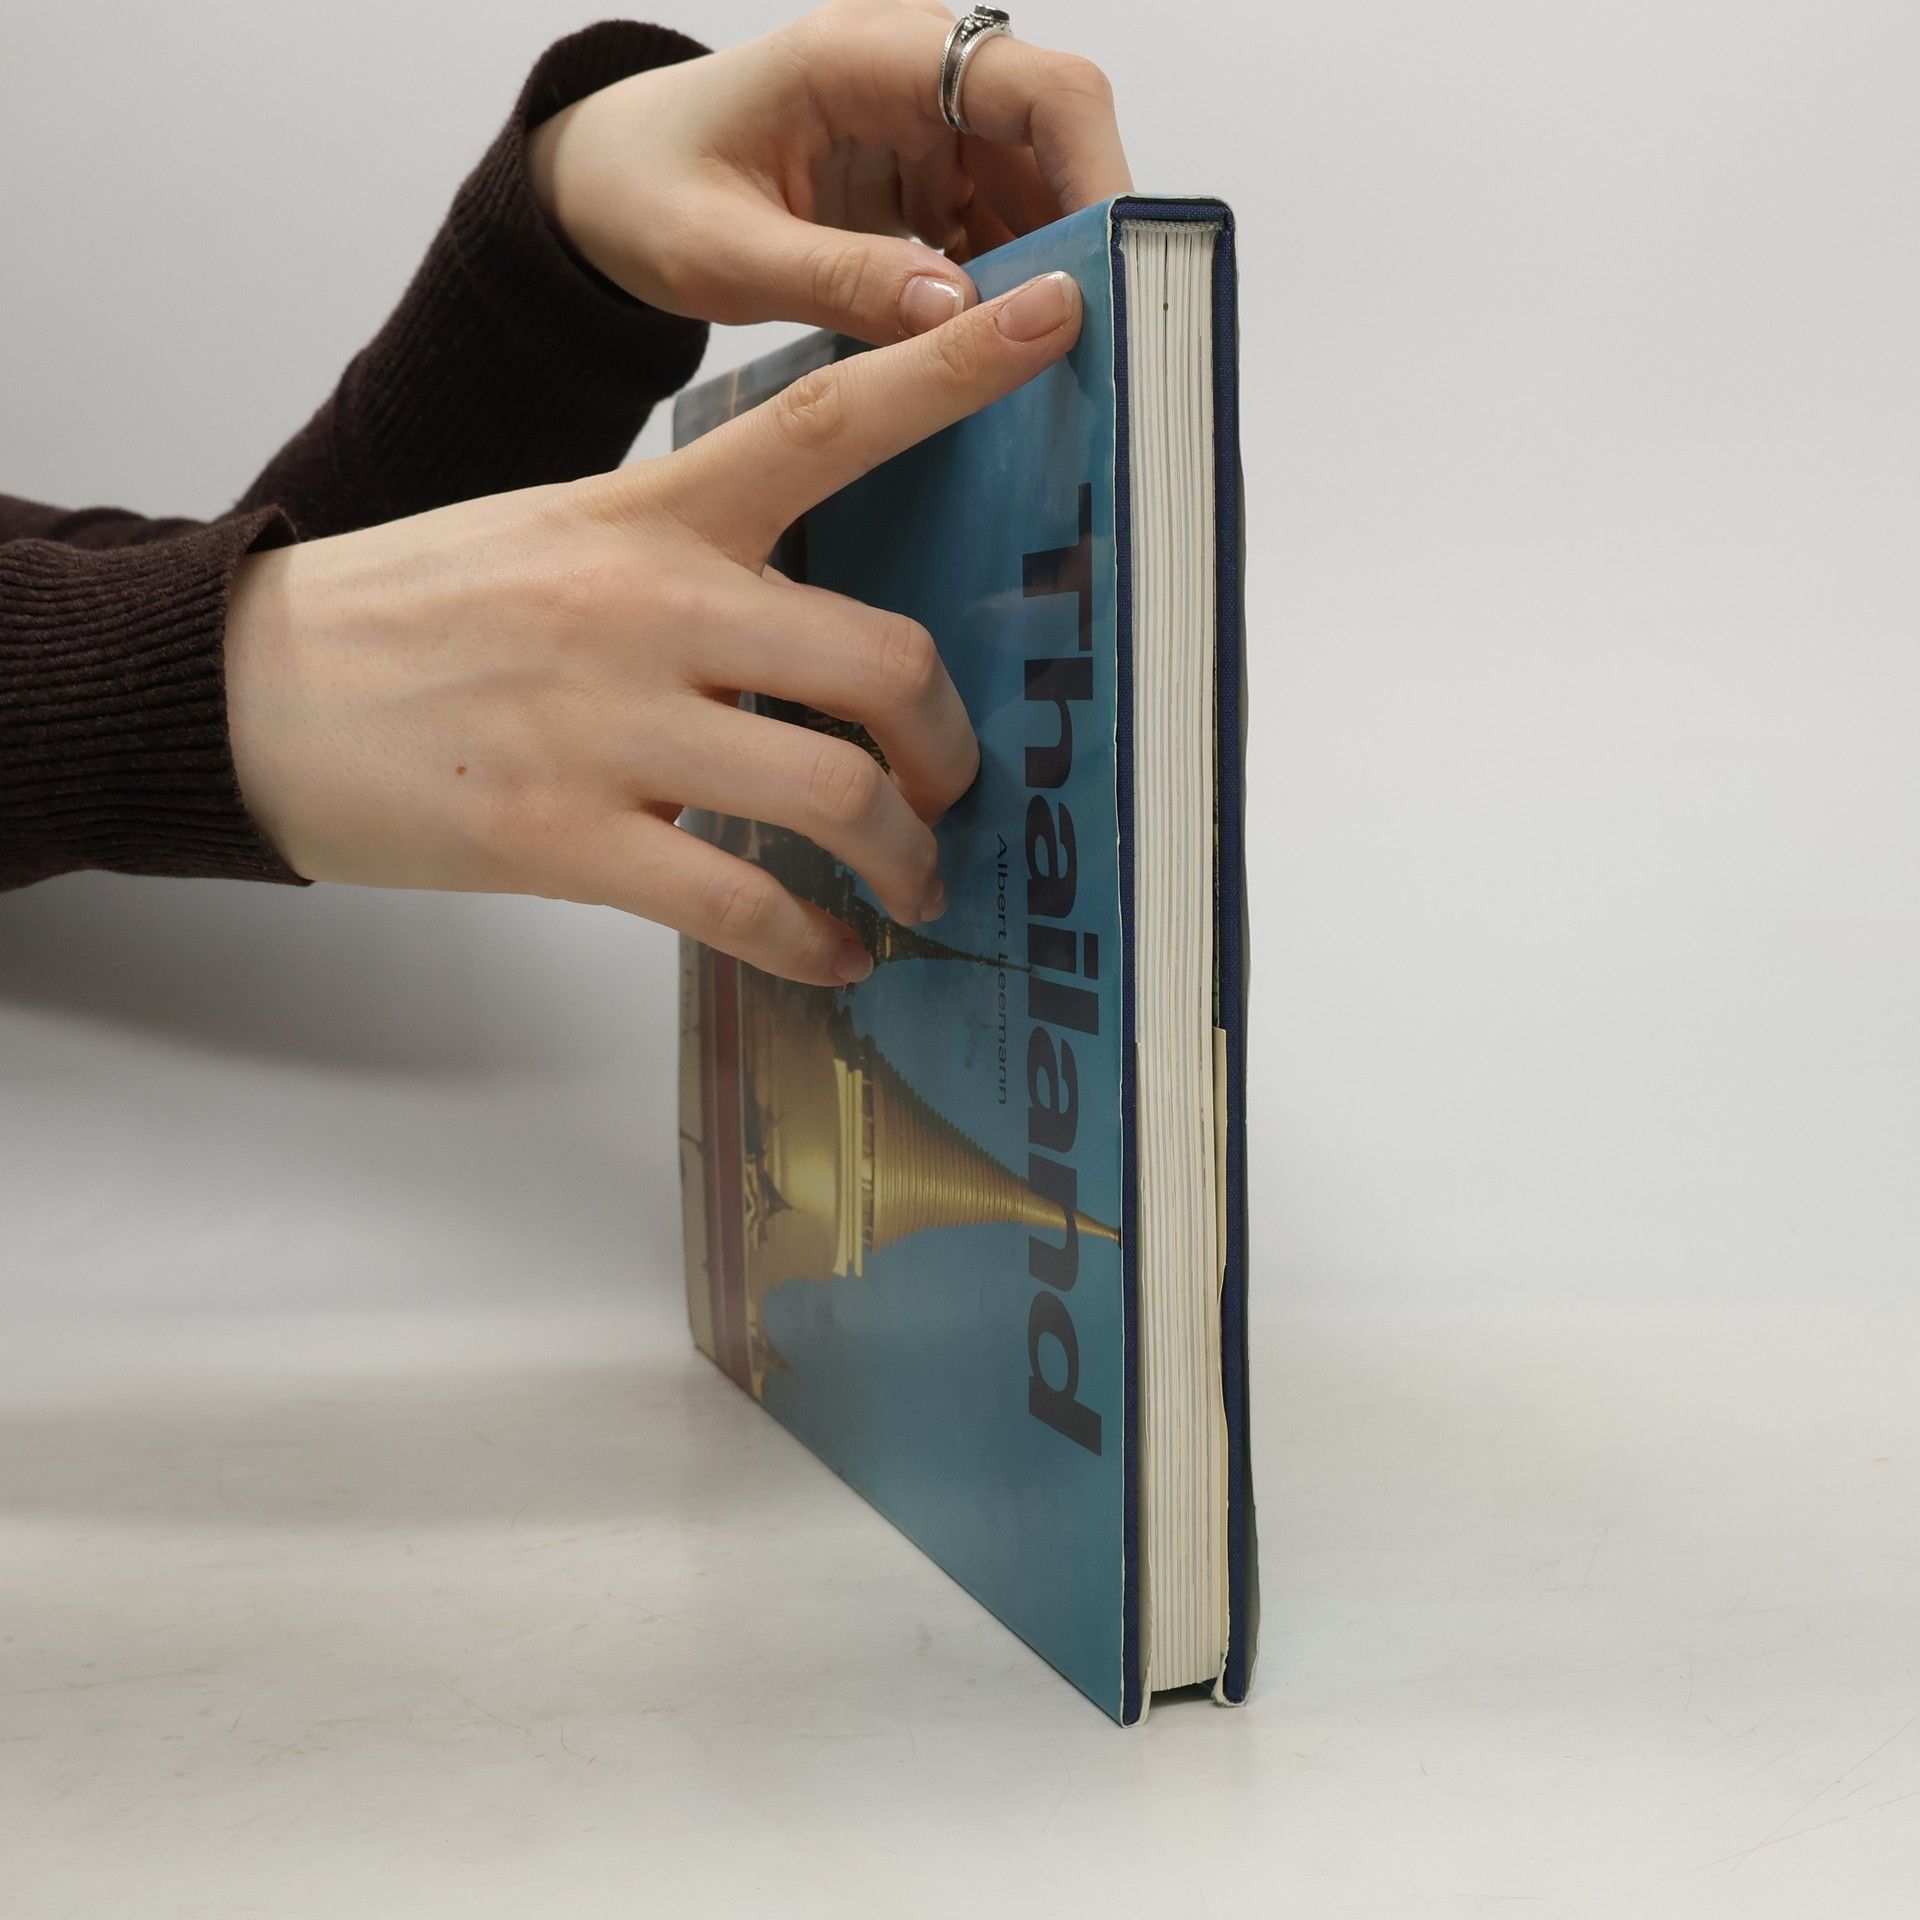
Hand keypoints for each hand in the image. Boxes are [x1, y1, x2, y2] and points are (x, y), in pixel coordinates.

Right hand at [225, 272, 1082, 984]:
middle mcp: (648, 606)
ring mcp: (609, 726)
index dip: (954, 365)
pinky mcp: (566, 836)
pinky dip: (815, 942)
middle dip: (950, 744)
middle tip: (953, 786)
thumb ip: (697, 560)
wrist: (257, 690)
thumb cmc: (423, 611)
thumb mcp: (565, 533)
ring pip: (836, 794)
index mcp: (653, 513)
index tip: (1058, 315)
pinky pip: (740, 902)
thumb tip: (823, 638)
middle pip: (883, 660)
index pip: (828, 418)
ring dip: (906, 855)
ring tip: (912, 883)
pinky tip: (837, 955)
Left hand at [526, 0, 1128, 344]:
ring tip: (1064, 369)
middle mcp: (914, 76)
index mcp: (864, 56)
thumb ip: (840, 280)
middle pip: (1054, 144)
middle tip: (1102, 347)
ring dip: (1053, 277)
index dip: (1098, 171)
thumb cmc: (643, 192)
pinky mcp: (923, 181)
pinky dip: (1010, 293)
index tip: (1119, 267)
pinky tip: (1010, 355)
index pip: (1033, 89)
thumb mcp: (724, 253)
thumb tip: (962, 312)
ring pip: (1037, 195)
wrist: (604, 183)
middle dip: (1086, 241)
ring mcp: (925, 128)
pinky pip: (998, 233)